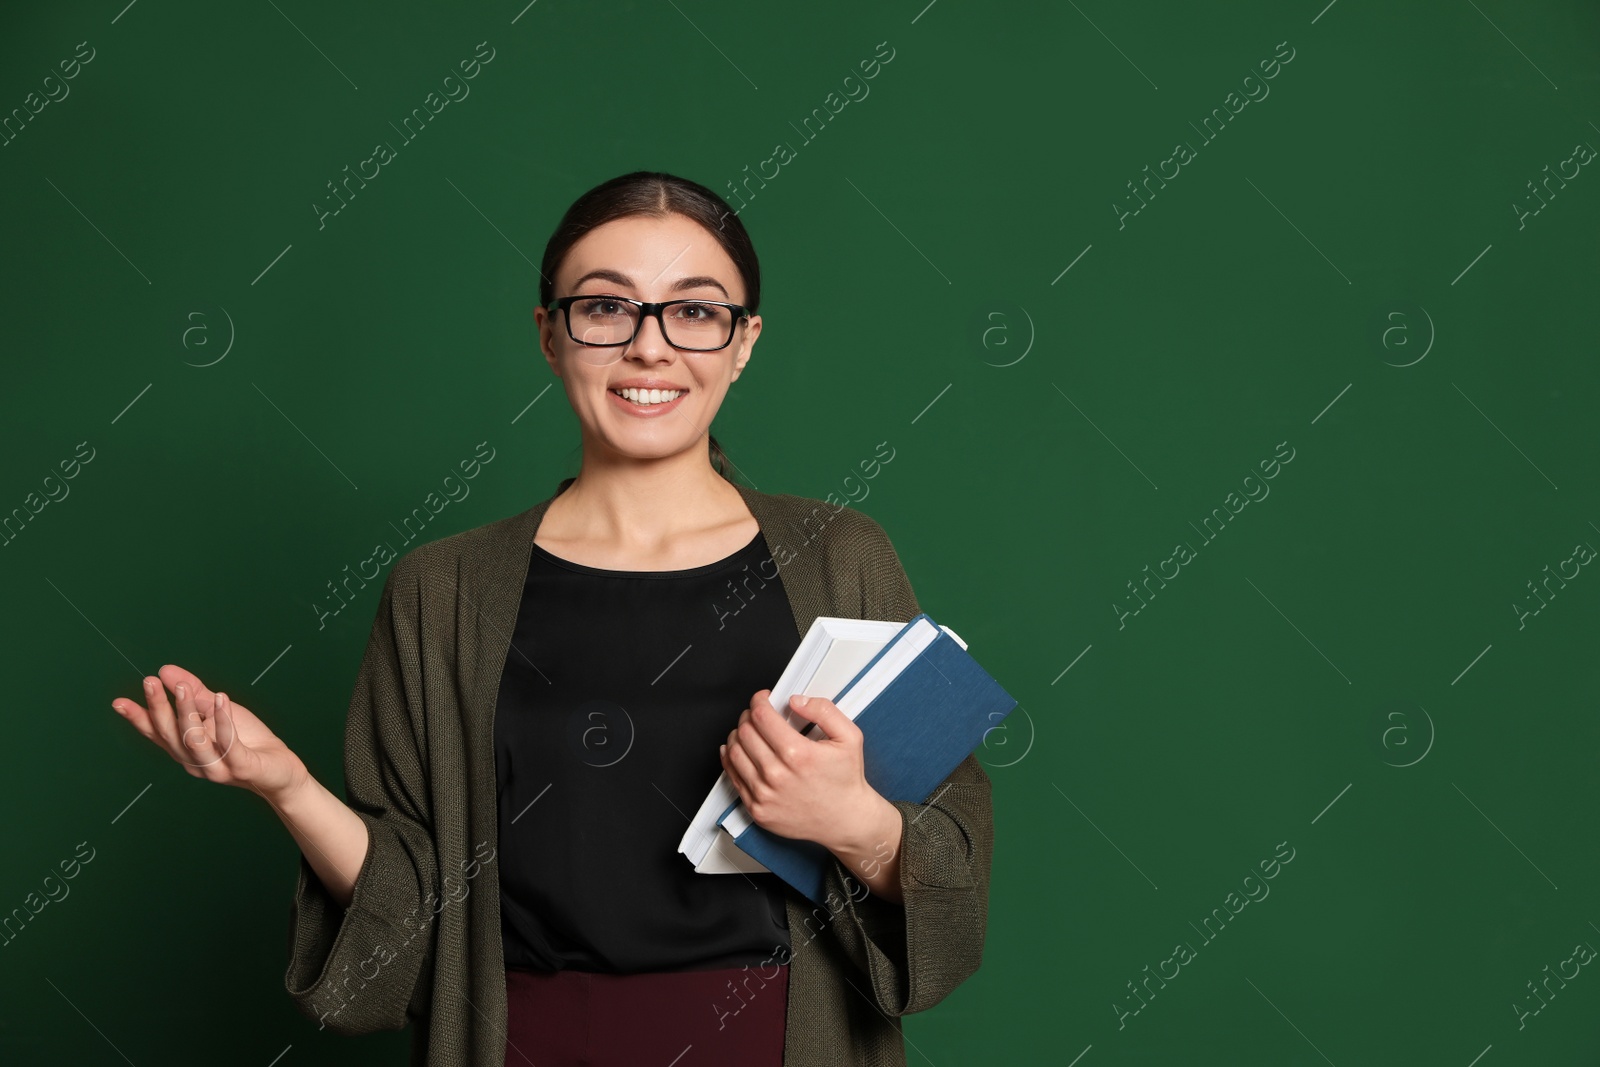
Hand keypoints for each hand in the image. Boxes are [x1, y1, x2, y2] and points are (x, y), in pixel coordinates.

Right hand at [112, 664, 307, 801]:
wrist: (281, 772)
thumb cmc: (249, 741)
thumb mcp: (219, 710)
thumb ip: (194, 691)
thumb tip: (164, 670)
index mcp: (187, 749)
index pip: (158, 734)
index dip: (139, 719)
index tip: (119, 702)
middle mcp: (196, 762)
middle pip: (171, 735)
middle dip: (159, 708)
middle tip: (149, 681)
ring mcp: (218, 767)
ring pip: (195, 740)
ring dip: (187, 712)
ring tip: (183, 687)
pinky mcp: (242, 766)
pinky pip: (229, 744)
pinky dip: (223, 720)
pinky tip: (221, 698)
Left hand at [720, 689, 884, 852]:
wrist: (845, 820)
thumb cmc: (845, 781)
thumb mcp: (849, 737)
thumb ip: (824, 711)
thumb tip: (796, 700)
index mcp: (798, 754)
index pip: (762, 716)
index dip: (759, 701)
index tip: (762, 699)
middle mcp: (777, 775)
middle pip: (745, 732)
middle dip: (749, 716)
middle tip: (758, 715)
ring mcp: (764, 795)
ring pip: (734, 752)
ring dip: (738, 735)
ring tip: (748, 731)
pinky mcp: (757, 809)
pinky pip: (733, 777)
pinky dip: (731, 759)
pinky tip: (738, 751)